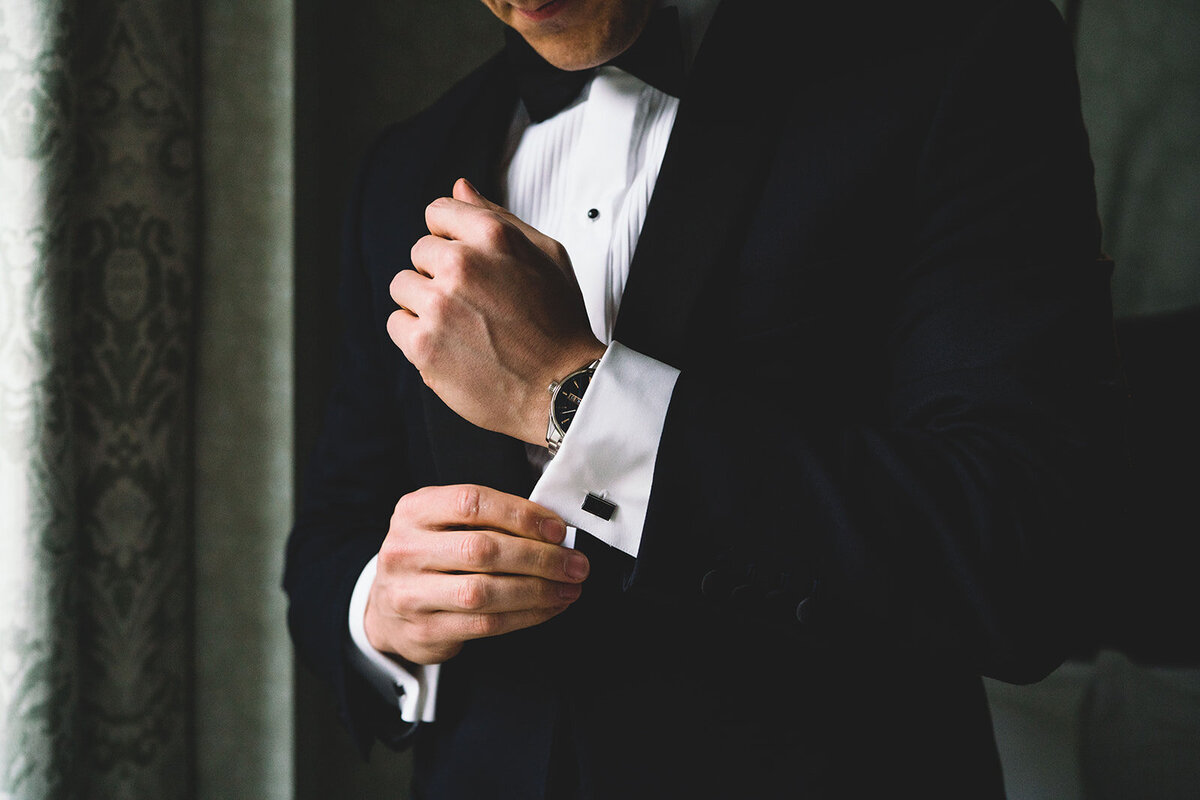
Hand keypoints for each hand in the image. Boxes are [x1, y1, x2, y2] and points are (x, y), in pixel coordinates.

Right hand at [364, 484, 589, 664]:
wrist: (386, 607)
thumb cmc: (432, 556)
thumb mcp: (445, 523)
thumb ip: (490, 520)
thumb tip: (555, 531)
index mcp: (414, 510)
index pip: (472, 502)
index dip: (521, 514)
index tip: (557, 530)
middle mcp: (406, 549)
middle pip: (482, 549)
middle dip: (539, 557)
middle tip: (575, 564)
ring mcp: (410, 593)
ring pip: (483, 592)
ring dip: (537, 590)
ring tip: (568, 588)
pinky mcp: (425, 631)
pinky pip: (485, 624)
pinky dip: (525, 616)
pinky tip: (548, 608)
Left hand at [387, 178, 605, 445]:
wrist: (562, 389)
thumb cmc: (559, 323)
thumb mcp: (546, 254)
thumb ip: (497, 216)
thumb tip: (458, 187)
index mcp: (492, 235)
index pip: (437, 212)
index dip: (450, 237)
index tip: (466, 262)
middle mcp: (461, 264)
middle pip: (419, 252)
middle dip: (440, 273)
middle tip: (474, 303)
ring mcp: (438, 305)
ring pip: (402, 287)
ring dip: (424, 304)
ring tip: (461, 325)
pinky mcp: (423, 345)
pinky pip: (396, 324)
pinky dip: (416, 336)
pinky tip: (450, 345)